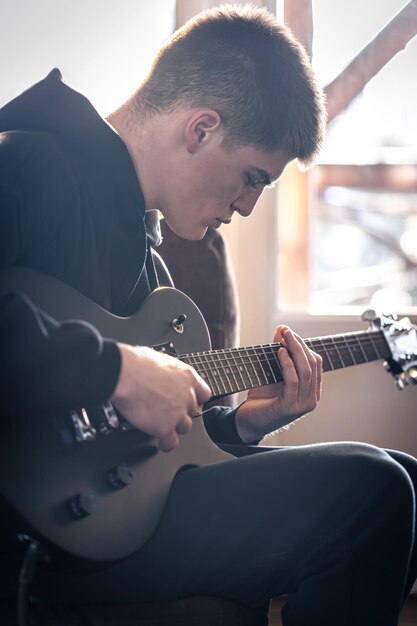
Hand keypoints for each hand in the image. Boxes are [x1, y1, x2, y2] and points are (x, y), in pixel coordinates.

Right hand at [111, 344, 210, 451]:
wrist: (124, 375)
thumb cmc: (135, 363)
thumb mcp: (160, 358)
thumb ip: (167, 372)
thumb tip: (161, 373)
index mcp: (187, 376)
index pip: (203, 393)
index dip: (195, 398)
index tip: (189, 401)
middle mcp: (187, 395)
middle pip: (192, 410)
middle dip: (182, 411)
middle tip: (169, 411)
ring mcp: (178, 413)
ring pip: (185, 427)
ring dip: (175, 427)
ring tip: (164, 425)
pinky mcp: (165, 427)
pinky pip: (171, 442)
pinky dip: (167, 444)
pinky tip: (162, 442)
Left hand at [235, 325, 322, 442]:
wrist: (247, 422)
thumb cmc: (261, 398)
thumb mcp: (272, 372)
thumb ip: (279, 353)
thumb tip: (281, 329)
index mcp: (311, 392)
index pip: (316, 363)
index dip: (304, 345)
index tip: (289, 332)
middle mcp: (311, 400)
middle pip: (312, 364)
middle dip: (299, 344)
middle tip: (287, 331)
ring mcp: (302, 405)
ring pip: (305, 371)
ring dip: (295, 350)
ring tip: (283, 337)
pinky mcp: (289, 408)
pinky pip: (293, 381)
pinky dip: (287, 365)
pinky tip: (280, 353)